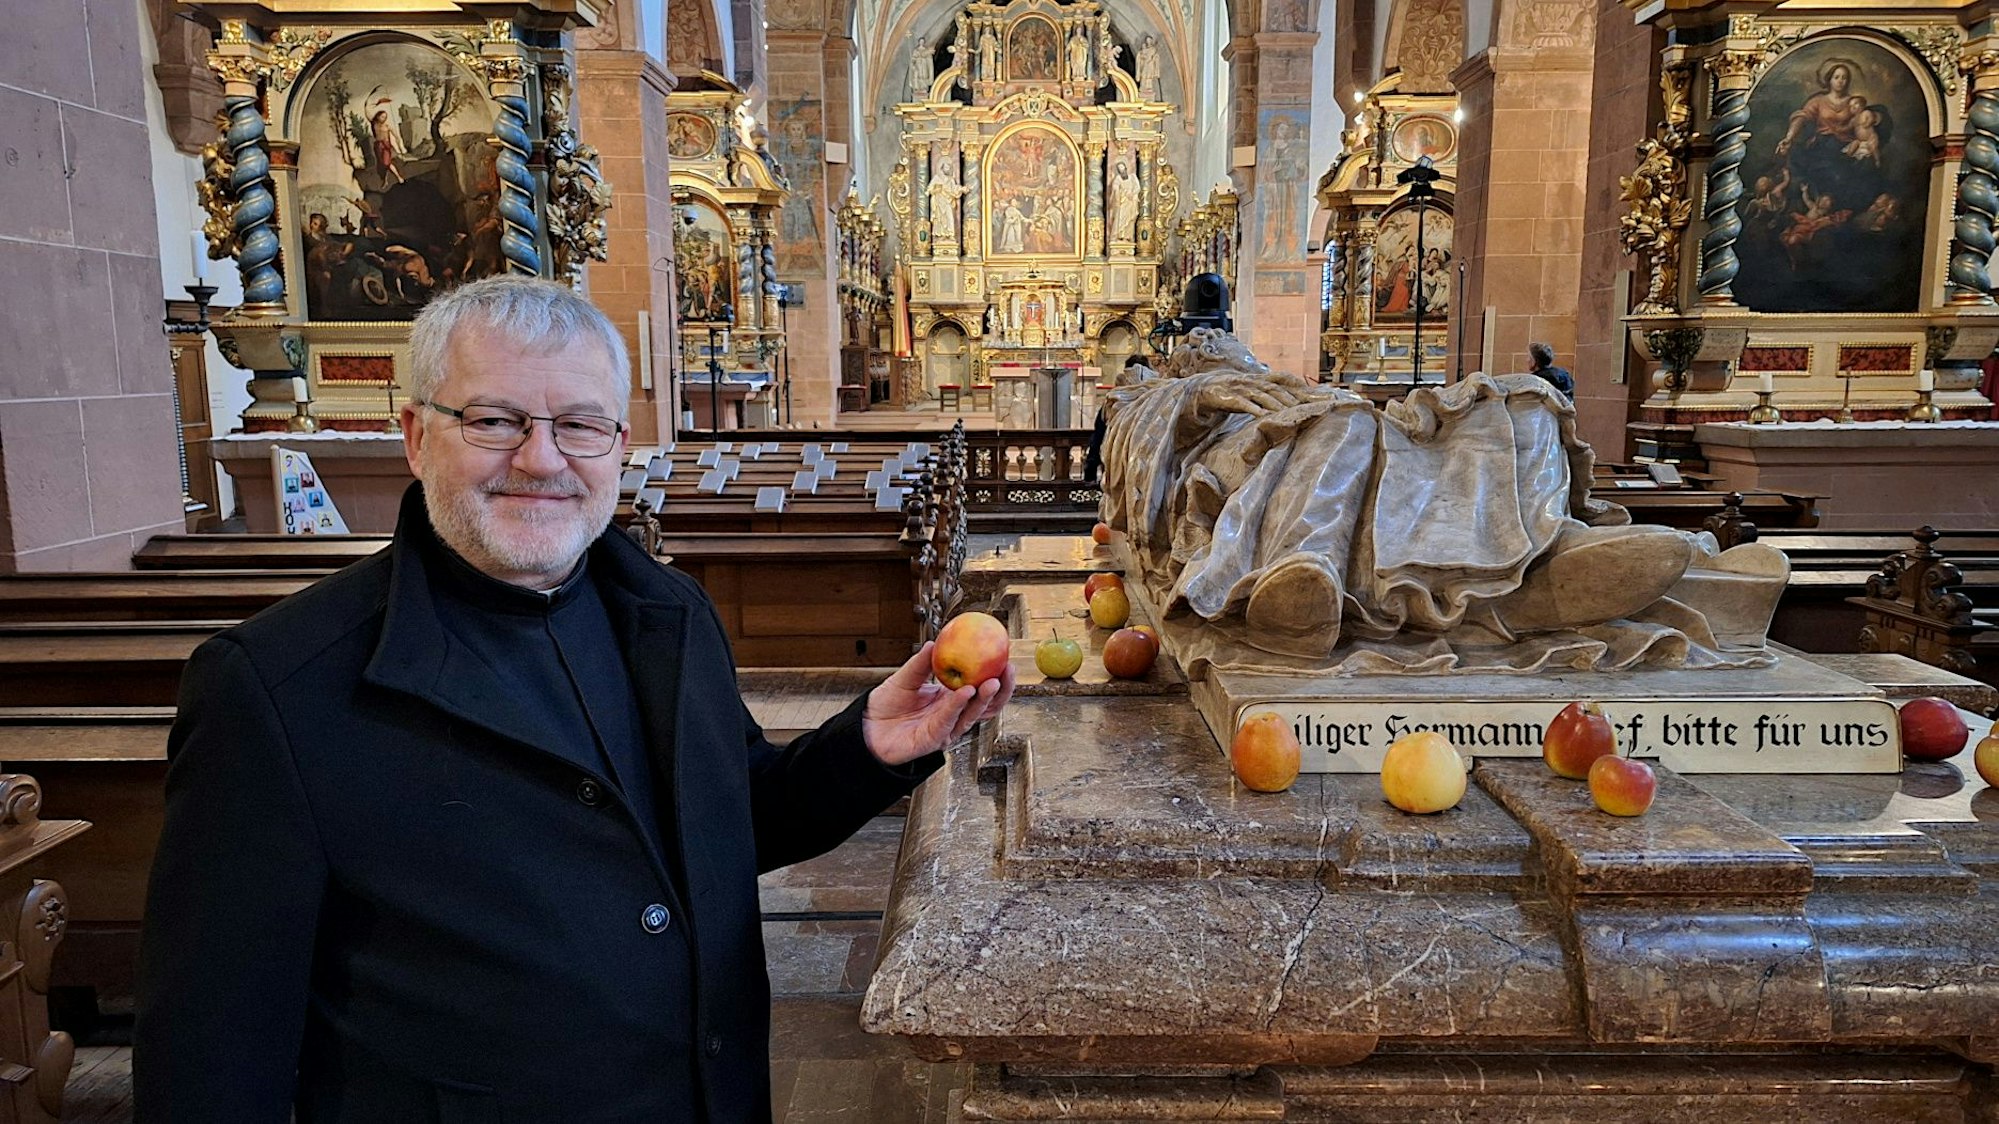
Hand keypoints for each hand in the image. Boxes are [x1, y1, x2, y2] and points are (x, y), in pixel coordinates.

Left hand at [862, 642, 1015, 766]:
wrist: (867, 727)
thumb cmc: (887, 705)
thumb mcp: (905, 677)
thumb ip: (921, 662)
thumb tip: (934, 642)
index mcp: (951, 698)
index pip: (981, 687)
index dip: (996, 675)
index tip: (1005, 656)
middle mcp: (953, 714)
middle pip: (987, 705)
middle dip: (1002, 689)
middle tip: (1008, 669)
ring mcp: (946, 728)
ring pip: (973, 715)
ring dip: (985, 698)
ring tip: (993, 681)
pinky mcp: (935, 739)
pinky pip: (950, 720)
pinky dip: (959, 705)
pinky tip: (965, 692)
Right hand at [1195, 371, 1315, 417]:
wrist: (1207, 388)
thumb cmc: (1236, 392)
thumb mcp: (1255, 392)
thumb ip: (1272, 395)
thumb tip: (1295, 404)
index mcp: (1263, 379)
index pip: (1286, 380)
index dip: (1303, 387)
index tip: (1320, 395)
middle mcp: (1256, 381)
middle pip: (1278, 389)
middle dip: (1295, 397)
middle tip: (1311, 407)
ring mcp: (1244, 388)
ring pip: (1264, 395)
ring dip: (1278, 404)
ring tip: (1291, 412)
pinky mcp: (1232, 397)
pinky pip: (1245, 404)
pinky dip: (1255, 409)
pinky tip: (1264, 416)